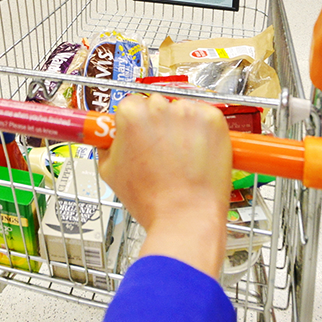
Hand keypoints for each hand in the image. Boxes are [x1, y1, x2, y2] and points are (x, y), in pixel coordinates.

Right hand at [98, 94, 231, 277]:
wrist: (186, 217)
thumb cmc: (150, 200)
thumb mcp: (110, 173)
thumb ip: (108, 146)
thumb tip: (110, 137)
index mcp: (131, 115)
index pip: (130, 104)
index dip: (135, 122)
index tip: (140, 134)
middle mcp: (160, 107)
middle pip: (157, 104)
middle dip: (158, 123)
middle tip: (161, 150)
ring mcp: (189, 112)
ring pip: (182, 110)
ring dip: (182, 125)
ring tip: (182, 156)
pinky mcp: (213, 120)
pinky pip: (205, 116)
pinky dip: (203, 130)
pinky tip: (198, 153)